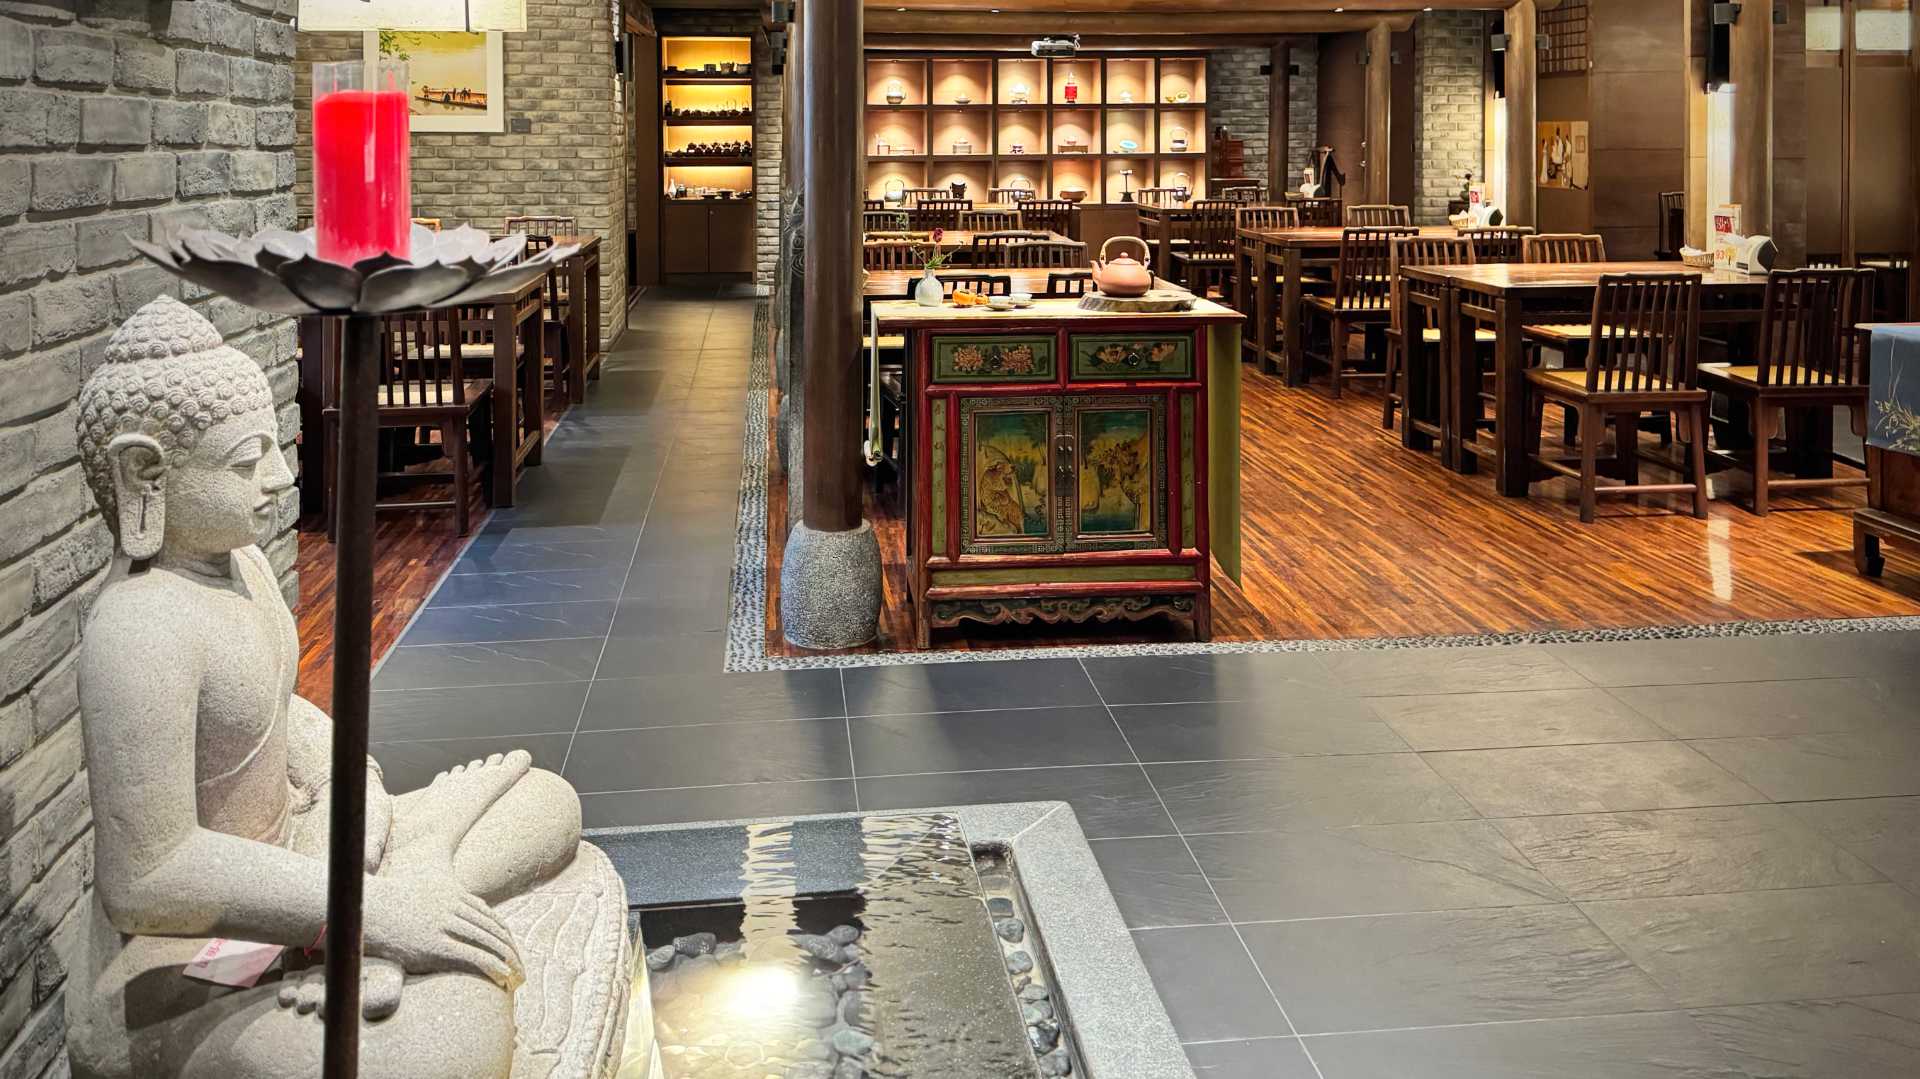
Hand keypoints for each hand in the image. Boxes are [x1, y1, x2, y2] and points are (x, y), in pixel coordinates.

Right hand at [361, 873, 520, 987]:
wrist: (361, 908)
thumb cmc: (387, 905)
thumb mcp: (418, 893)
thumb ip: (438, 900)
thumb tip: (451, 910)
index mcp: (452, 893)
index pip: (490, 917)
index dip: (506, 936)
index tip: (514, 952)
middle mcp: (452, 906)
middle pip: (494, 930)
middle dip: (512, 952)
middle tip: (523, 971)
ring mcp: (443, 925)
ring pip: (488, 943)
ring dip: (509, 963)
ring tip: (518, 980)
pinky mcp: (433, 945)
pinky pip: (472, 956)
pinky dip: (493, 967)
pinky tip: (504, 978)